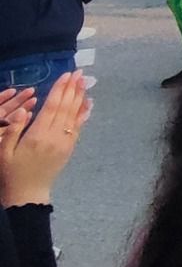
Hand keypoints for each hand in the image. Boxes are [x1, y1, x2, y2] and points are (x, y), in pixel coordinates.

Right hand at [0, 72, 91, 205]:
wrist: (28, 194)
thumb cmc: (12, 172)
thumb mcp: (4, 152)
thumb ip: (14, 129)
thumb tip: (24, 110)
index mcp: (37, 135)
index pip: (51, 106)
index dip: (60, 89)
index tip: (66, 75)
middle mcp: (54, 136)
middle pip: (66, 107)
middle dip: (73, 88)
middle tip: (79, 72)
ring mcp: (64, 142)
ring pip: (74, 115)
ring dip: (80, 97)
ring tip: (85, 82)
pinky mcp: (69, 148)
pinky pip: (78, 127)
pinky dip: (84, 113)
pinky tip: (88, 103)